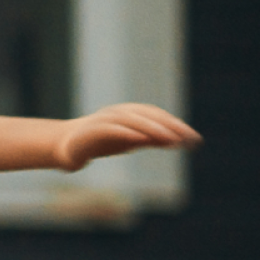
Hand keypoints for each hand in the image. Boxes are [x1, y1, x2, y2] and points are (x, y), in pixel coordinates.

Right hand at [54, 103, 198, 171]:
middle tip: (187, 138)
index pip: (155, 115)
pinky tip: (141, 139)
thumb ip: (152, 139)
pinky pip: (109, 129)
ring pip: (130, 119)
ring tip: (171, 139)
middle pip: (145, 115)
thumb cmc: (101, 142)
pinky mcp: (90, 131)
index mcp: (127, 113)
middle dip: (168, 125)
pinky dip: (125, 131)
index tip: (194, 138)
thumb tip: (178, 140)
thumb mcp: (131, 141)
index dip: (174, 123)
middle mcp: (116, 113)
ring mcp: (102, 120)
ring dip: (152, 127)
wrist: (65, 147)